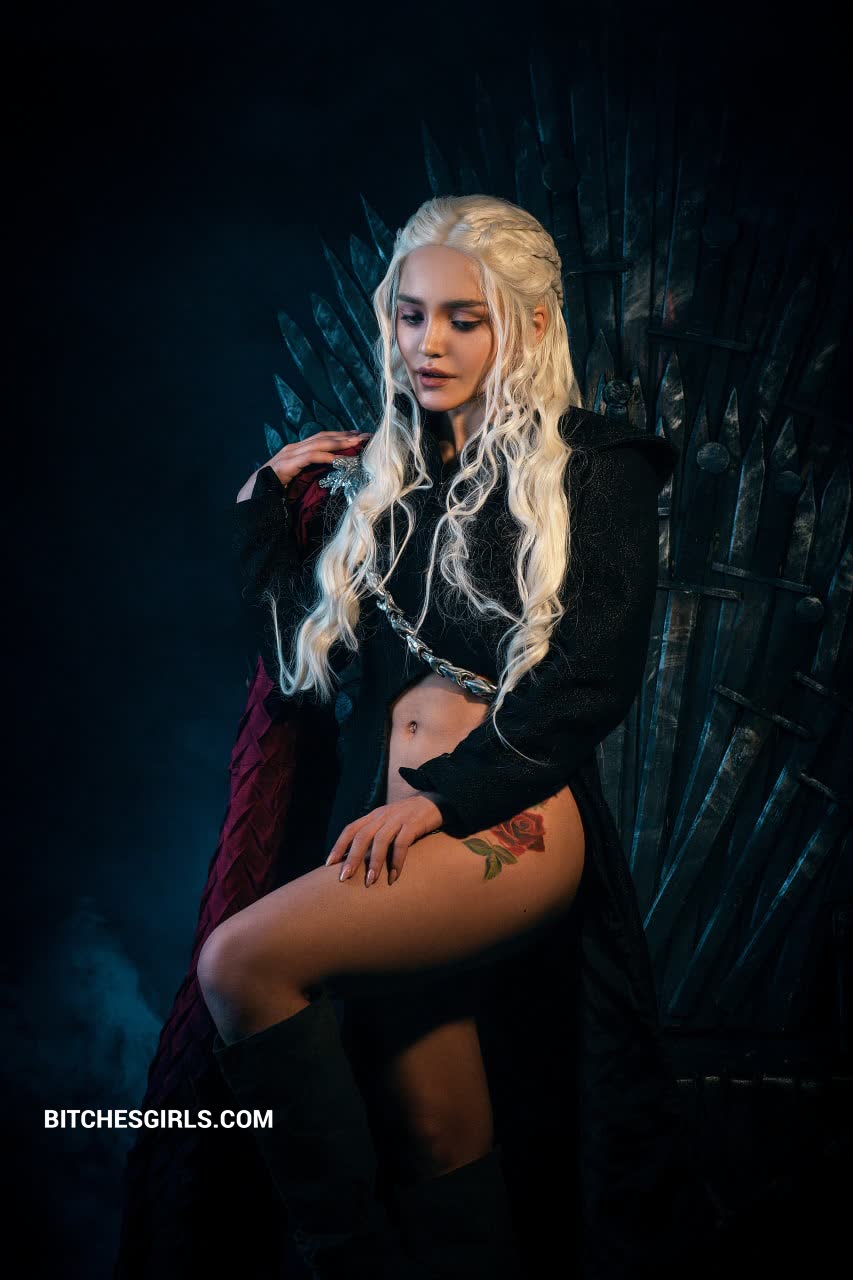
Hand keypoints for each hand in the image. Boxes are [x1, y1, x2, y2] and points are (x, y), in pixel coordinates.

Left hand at [325, 793, 445, 885]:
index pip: (351, 829)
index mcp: (374, 816)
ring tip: (369, 881)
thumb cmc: (410, 817)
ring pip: (380, 840)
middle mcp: (383, 816)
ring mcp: (398, 819)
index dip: (339, 845)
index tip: (329, 864)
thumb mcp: (390, 821)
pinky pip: (402, 843)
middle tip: (343, 878)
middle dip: (352, 858)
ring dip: (374, 862)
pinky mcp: (414, 824)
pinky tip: (394, 876)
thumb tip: (360, 859)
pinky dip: (397, 861)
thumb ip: (376, 834)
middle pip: (362, 836)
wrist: (437, 801)